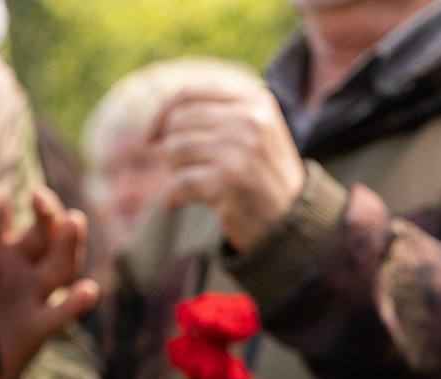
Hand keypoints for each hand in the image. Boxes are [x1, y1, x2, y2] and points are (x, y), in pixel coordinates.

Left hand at [0, 184, 99, 378]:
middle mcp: (19, 263)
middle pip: (40, 230)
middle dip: (46, 211)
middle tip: (40, 195)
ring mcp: (33, 292)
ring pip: (58, 263)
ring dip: (69, 242)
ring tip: (74, 221)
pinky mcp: (39, 325)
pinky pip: (59, 314)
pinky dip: (75, 304)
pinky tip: (88, 291)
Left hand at [151, 67, 306, 251]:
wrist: (290, 221)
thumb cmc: (262, 177)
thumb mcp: (252, 133)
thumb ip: (217, 115)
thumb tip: (161, 111)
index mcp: (255, 101)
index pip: (191, 93)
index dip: (162, 115)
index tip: (149, 138)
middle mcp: (249, 119)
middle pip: (178, 122)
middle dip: (172, 150)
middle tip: (186, 171)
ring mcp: (240, 148)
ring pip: (174, 150)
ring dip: (173, 173)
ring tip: (191, 187)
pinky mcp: (229, 181)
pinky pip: (176, 183)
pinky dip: (169, 198)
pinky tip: (175, 204)